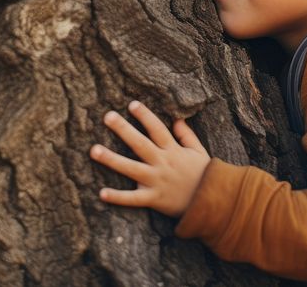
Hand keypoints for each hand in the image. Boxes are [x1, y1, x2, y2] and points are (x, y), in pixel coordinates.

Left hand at [90, 101, 210, 217]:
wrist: (212, 202)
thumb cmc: (205, 175)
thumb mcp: (199, 151)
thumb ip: (187, 135)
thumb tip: (177, 119)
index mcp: (173, 150)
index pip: (157, 129)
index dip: (145, 116)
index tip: (132, 104)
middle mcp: (163, 163)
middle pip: (140, 143)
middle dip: (123, 129)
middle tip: (108, 116)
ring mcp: (157, 181)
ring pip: (131, 168)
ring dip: (111, 159)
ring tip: (94, 150)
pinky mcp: (154, 199)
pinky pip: (133, 198)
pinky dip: (118, 197)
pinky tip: (101, 193)